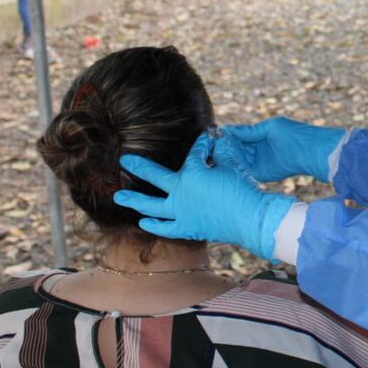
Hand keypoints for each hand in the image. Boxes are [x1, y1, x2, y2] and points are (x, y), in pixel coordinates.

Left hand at [113, 133, 295, 259]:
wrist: (249, 218)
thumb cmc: (242, 189)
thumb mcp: (232, 164)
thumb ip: (220, 151)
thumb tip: (217, 139)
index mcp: (192, 172)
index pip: (194, 153)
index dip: (202, 145)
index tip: (207, 141)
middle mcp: (180, 191)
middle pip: (154, 176)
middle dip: (139, 166)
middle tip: (124, 160)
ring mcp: (180, 212)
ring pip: (151, 206)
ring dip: (133, 200)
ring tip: (118, 197)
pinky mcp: (187, 227)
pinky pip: (165, 228)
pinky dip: (154, 225)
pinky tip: (143, 222)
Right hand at [220, 117, 345, 182]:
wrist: (310, 152)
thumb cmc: (293, 134)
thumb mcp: (269, 127)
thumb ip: (249, 131)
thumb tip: (229, 129)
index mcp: (260, 135)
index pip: (238, 136)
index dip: (227, 136)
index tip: (213, 136)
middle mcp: (258, 149)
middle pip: (236, 149)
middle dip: (225, 148)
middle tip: (210, 148)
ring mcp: (259, 162)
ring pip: (238, 160)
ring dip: (228, 158)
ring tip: (214, 156)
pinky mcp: (261, 173)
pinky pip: (245, 171)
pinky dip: (235, 168)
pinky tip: (224, 165)